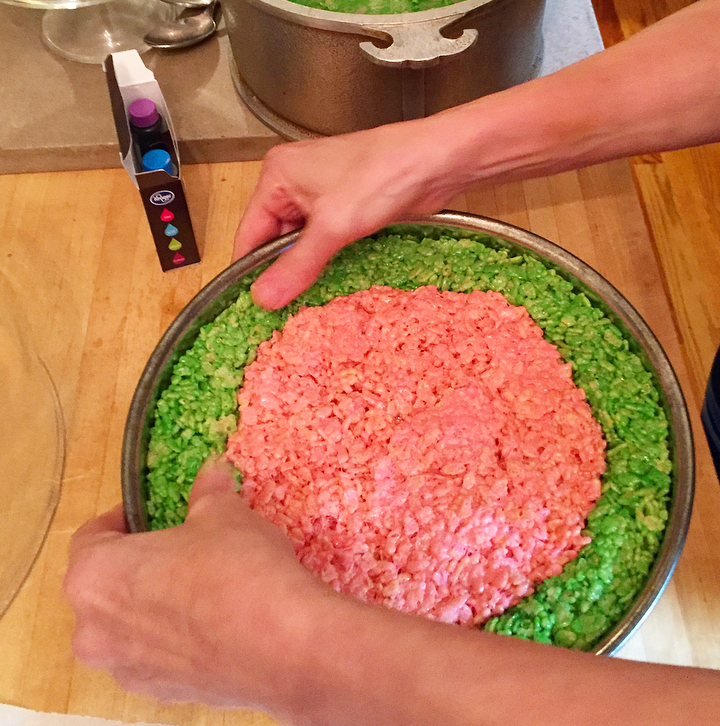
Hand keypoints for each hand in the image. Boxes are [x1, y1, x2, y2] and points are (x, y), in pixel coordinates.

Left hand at [63, 458, 325, 709]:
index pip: (91, 536)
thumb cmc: (236, 570)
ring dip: (157, 603)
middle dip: (139, 564)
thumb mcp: (222, 513)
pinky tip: (217, 618)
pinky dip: (179, 636)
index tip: (150, 513)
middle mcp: (95, 630)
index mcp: (93, 576)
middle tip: (179, 545)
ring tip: (203, 582)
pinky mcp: (163, 694)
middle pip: (106, 586)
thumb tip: (211, 474)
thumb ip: (207, 493)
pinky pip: (160, 655)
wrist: (282, 643)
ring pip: (131, 625)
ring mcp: (127, 669)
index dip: (124, 518)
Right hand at [233, 114, 473, 309]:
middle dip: (281, 271)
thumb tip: (264, 298)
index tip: (253, 305)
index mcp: (278, 175)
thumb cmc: (384, 174)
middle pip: (274, 239)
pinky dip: (326, 261)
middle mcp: (295, 183)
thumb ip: (296, 264)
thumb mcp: (332, 225)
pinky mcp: (348, 208)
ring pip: (302, 243)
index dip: (250, 269)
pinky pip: (326, 242)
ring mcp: (323, 196)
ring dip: (306, 268)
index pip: (249, 231)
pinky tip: (329, 282)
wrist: (438, 161)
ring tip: (303, 302)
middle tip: (282, 311)